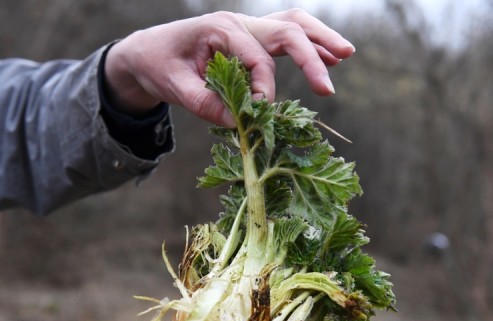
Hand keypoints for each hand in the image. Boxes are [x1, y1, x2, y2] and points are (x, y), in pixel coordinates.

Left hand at [103, 9, 354, 126]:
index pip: (256, 57)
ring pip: (292, 24)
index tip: (263, 113)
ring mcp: (247, 28)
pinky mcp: (251, 39)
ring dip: (320, 39)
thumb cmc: (158, 65)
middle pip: (286, 29)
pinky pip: (285, 36)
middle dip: (311, 55)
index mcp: (220, 29)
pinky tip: (329, 58)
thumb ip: (205, 104)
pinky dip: (309, 45)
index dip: (264, 88)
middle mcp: (238, 23)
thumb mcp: (175, 87)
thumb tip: (239, 124)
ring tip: (345, 55)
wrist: (147, 51)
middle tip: (328, 86)